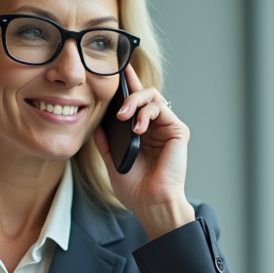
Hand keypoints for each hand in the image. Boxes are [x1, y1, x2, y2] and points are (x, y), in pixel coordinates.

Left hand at [91, 64, 195, 238]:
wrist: (152, 203)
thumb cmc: (136, 189)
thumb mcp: (113, 162)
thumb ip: (106, 143)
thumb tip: (96, 123)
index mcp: (143, 133)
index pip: (135, 104)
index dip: (128, 85)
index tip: (119, 69)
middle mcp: (156, 127)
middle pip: (145, 94)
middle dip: (129, 93)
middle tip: (117, 108)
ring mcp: (167, 128)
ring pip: (152, 96)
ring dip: (135, 102)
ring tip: (124, 117)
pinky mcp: (177, 130)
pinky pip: (161, 108)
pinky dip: (146, 113)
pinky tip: (138, 128)